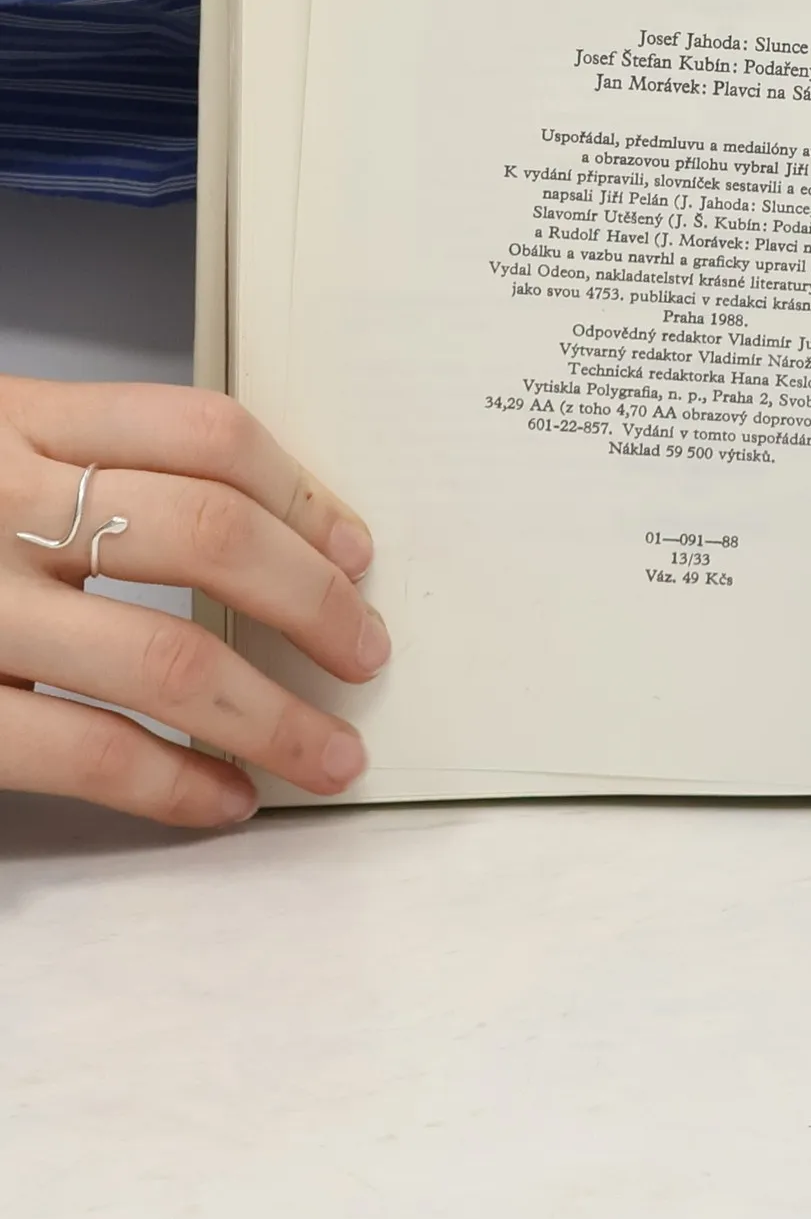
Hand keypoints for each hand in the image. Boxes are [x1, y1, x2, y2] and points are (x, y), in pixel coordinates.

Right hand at [0, 378, 381, 825]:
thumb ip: (77, 467)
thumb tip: (257, 532)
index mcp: (8, 418)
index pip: (203, 432)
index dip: (304, 494)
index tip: (354, 548)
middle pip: (210, 533)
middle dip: (315, 602)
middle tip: (367, 651)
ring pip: (165, 653)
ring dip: (276, 715)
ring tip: (332, 752)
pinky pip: (81, 749)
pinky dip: (176, 784)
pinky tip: (227, 800)